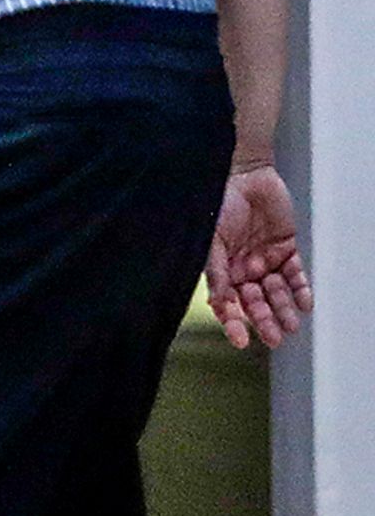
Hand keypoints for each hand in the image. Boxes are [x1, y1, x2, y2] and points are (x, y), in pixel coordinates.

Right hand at [207, 160, 311, 350]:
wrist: (242, 174)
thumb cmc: (217, 204)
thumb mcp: (211, 241)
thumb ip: (215, 272)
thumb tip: (219, 303)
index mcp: (221, 269)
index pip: (227, 303)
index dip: (233, 322)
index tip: (241, 340)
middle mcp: (243, 268)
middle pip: (255, 301)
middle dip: (265, 320)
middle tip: (275, 338)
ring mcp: (265, 258)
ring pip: (277, 291)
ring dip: (284, 309)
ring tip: (292, 325)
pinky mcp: (286, 247)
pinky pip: (295, 274)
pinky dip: (300, 289)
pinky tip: (304, 303)